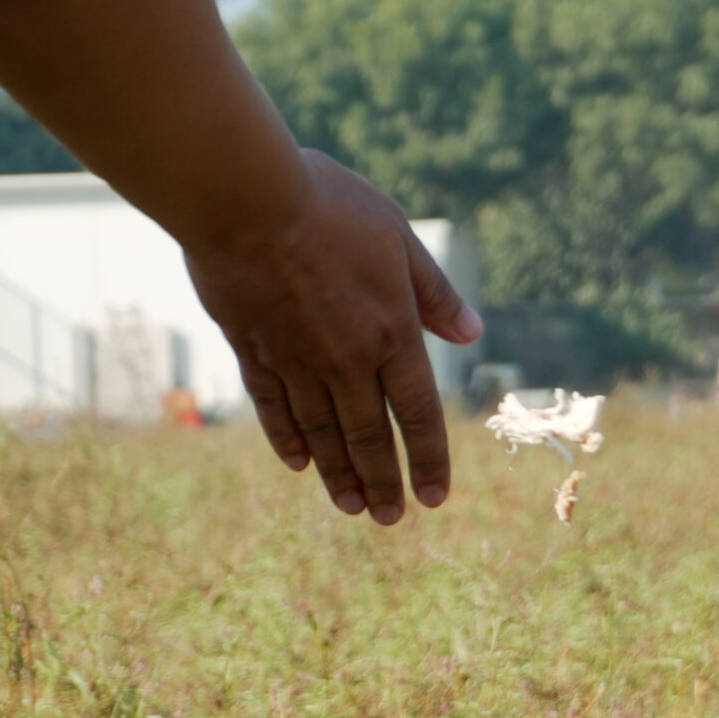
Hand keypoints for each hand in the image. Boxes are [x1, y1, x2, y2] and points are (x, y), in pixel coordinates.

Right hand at [183, 150, 483, 523]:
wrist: (246, 199)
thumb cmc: (329, 206)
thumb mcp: (398, 238)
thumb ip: (434, 292)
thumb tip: (472, 335)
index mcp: (391, 332)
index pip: (418, 412)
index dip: (429, 458)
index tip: (435, 497)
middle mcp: (346, 360)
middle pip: (370, 436)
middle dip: (383, 482)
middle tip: (390, 518)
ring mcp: (296, 361)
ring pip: (323, 433)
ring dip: (340, 474)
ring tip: (352, 508)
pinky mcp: (254, 352)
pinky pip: (276, 409)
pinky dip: (289, 440)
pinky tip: (299, 464)